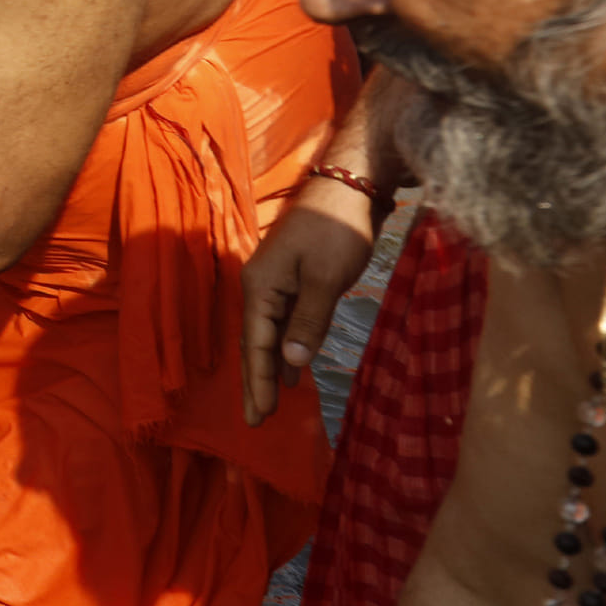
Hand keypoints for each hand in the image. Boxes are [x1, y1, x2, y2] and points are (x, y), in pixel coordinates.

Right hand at [239, 171, 380, 425]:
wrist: (350, 185)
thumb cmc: (337, 230)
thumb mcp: (326, 279)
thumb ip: (308, 322)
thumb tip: (288, 362)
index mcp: (261, 286)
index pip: (257, 345)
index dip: (258, 382)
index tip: (258, 417)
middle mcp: (261, 285)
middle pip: (255, 342)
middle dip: (256, 381)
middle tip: (256, 420)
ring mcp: (277, 281)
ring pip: (269, 333)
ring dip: (270, 367)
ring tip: (270, 401)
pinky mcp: (296, 278)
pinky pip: (284, 321)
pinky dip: (286, 347)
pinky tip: (292, 366)